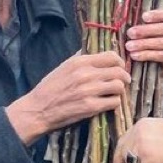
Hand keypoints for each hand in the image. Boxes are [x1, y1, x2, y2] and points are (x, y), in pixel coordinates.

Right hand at [6, 51, 130, 143]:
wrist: (39, 108)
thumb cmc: (51, 87)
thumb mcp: (64, 67)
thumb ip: (81, 60)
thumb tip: (98, 54)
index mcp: (79, 62)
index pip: (111, 56)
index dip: (119, 63)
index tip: (119, 68)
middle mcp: (86, 74)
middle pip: (119, 72)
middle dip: (124, 78)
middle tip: (122, 82)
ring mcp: (90, 91)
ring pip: (119, 86)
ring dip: (119, 91)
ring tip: (113, 93)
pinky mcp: (92, 107)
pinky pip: (115, 102)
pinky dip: (114, 102)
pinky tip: (108, 103)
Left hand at [112, 117, 162, 162]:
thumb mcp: (162, 128)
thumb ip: (150, 134)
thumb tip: (147, 148)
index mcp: (141, 125)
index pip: (125, 139)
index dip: (121, 150)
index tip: (120, 157)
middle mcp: (138, 135)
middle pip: (125, 151)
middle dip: (121, 162)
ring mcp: (142, 147)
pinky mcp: (149, 160)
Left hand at [125, 8, 162, 74]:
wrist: (148, 74)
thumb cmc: (141, 51)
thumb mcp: (139, 37)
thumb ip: (137, 29)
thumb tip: (124, 20)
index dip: (158, 14)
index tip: (144, 17)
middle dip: (145, 30)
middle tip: (130, 34)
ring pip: (162, 42)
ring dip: (144, 44)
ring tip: (129, 46)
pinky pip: (162, 55)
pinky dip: (147, 55)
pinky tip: (135, 56)